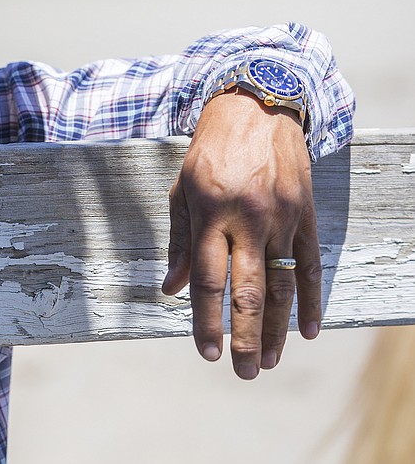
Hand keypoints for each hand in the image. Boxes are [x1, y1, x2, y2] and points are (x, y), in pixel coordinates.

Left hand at [161, 90, 317, 378]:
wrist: (256, 109)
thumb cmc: (209, 153)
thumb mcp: (182, 190)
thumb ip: (179, 242)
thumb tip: (171, 290)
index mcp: (210, 213)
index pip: (206, 278)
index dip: (206, 319)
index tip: (208, 352)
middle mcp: (247, 218)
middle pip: (248, 290)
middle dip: (246, 336)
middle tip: (244, 372)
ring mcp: (281, 217)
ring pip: (282, 284)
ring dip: (277, 328)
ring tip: (269, 361)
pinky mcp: (304, 214)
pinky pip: (310, 265)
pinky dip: (310, 301)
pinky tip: (306, 331)